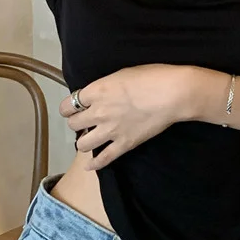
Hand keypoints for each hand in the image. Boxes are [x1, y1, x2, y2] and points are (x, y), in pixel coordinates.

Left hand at [59, 64, 197, 169]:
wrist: (172, 93)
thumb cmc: (151, 76)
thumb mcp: (121, 74)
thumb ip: (105, 87)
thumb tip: (99, 95)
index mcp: (96, 91)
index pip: (67, 105)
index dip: (69, 107)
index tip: (75, 108)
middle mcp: (98, 112)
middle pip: (73, 124)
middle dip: (78, 123)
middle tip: (86, 121)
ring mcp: (110, 130)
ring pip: (82, 144)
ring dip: (84, 141)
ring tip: (91, 138)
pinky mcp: (124, 144)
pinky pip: (103, 159)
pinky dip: (94, 164)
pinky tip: (90, 165)